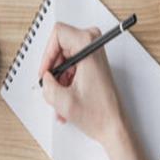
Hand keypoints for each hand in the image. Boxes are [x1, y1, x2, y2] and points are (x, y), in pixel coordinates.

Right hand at [39, 22, 125, 146]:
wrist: (114, 126)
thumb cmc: (99, 113)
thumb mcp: (63, 101)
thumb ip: (47, 85)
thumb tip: (45, 78)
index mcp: (88, 45)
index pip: (58, 33)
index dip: (47, 54)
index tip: (46, 71)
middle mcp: (93, 45)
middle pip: (59, 48)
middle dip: (53, 71)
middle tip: (52, 87)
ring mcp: (94, 53)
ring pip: (63, 60)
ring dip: (59, 80)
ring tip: (60, 99)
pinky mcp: (93, 62)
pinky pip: (71, 67)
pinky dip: (65, 83)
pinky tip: (65, 99)